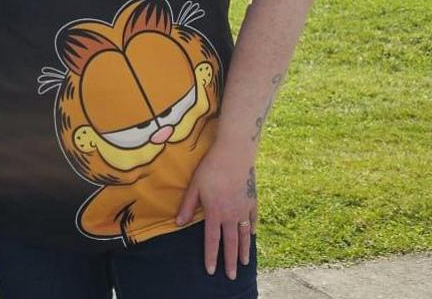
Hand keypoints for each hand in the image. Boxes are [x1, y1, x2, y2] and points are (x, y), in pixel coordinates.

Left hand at [176, 148, 257, 279]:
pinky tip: (252, 235)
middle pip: (231, 243)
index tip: (211, 271)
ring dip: (244, 250)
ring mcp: (244, 208)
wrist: (234, 154)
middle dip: (231, 261)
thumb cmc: (210, 168)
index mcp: (215, 212)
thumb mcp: (194, 186)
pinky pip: (253, 219)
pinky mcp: (252, 200)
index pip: (212, 240)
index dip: (211, 256)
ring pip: (244, 234)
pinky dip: (252, 228)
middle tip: (232, 277)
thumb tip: (178, 223)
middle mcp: (231, 215)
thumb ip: (188, 206)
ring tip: (245, 263)